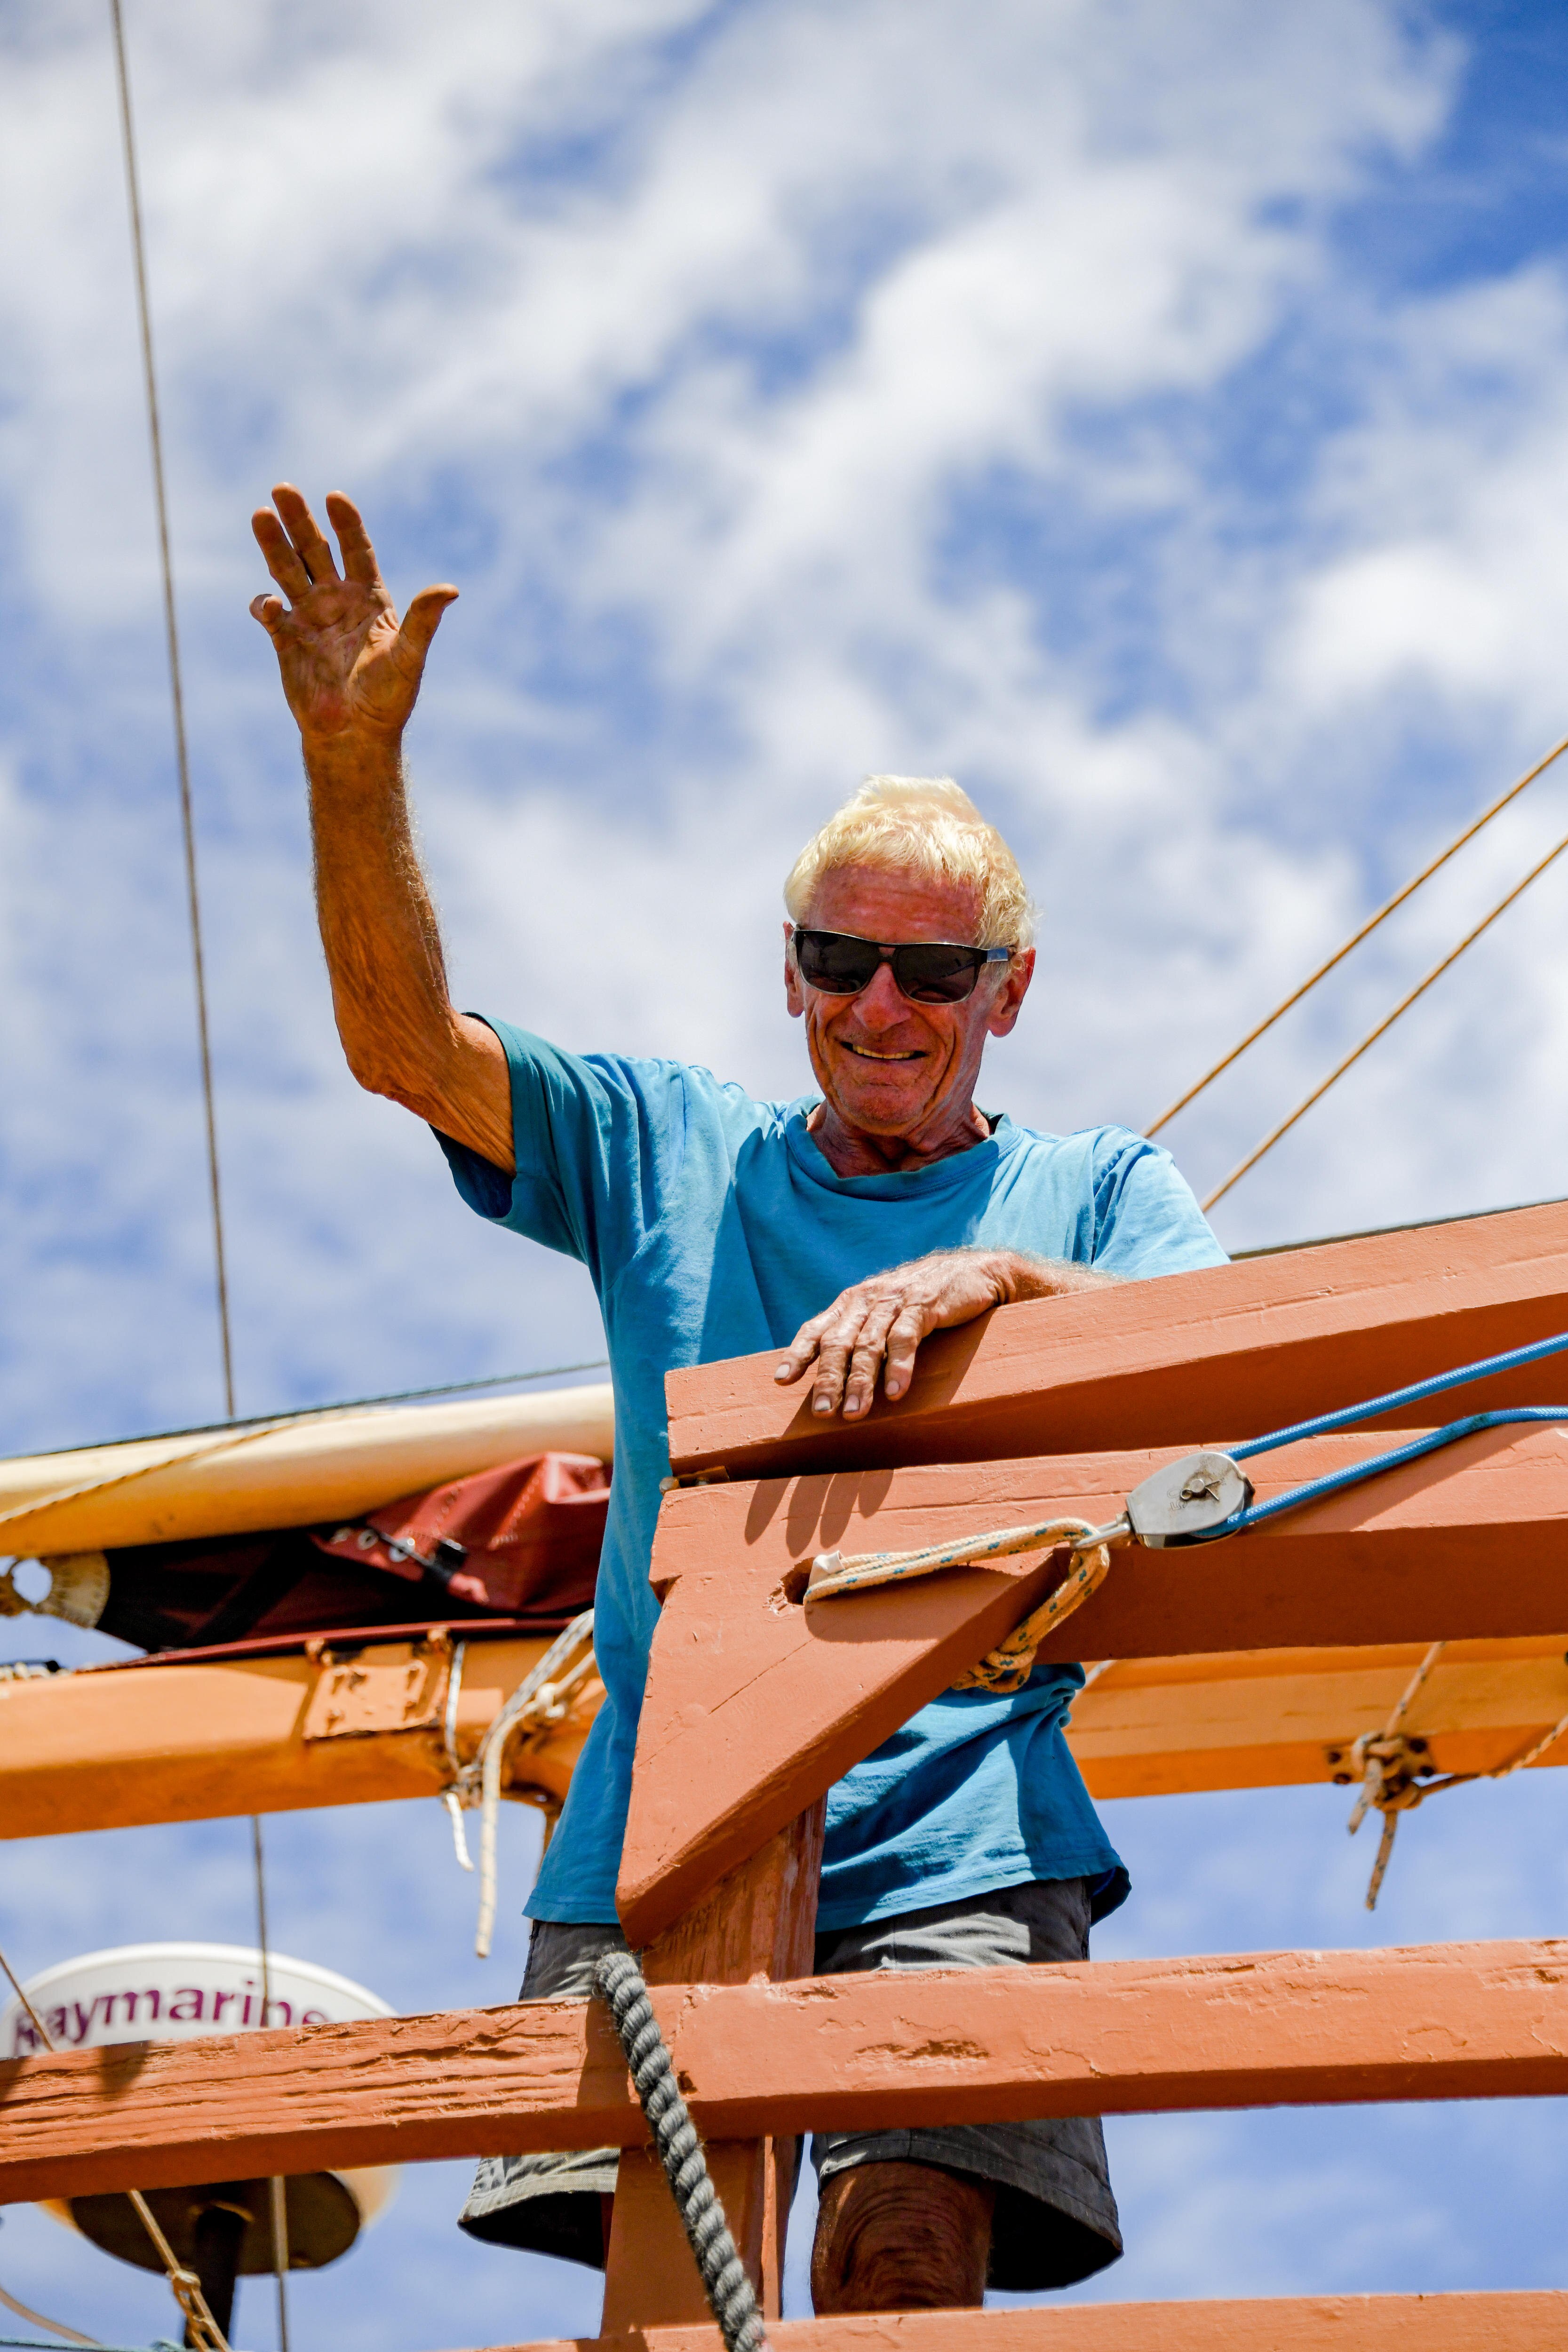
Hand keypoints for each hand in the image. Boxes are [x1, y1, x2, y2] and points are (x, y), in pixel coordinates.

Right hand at [250, 485, 456, 742]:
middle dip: (299, 520)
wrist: (355, 737)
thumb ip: (424, 620)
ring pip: (287, 571)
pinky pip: (271, 615)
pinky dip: (266, 605)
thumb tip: (450, 589)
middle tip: (282, 488)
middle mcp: (336, 601)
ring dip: (273, 545)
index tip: (334, 497)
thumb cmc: (389, 699)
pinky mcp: (286, 642)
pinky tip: (270, 604)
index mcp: (369, 599)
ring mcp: (310, 619)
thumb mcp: (410, 657)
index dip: (347, 524)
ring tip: (259, 514)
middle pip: (314, 550)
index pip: (356, 550)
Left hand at [773, 1249, 1111, 1419]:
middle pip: (839, 1343)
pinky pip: (906, 1338)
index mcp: (852, 1303)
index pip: (817, 1329)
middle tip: (823, 1413)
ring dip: (861, 1382)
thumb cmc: (924, 1299)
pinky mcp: (924, 1304)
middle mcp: (868, 1300)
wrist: (974, 1272)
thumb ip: (860, 1334)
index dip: (798, 1354)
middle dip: (828, 1380)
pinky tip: (895, 1392)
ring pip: (869, 1344)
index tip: (782, 1381)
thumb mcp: (885, 1312)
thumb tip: (832, 1376)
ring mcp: (895, 1301)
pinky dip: (899, 1366)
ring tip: (854, 1415)